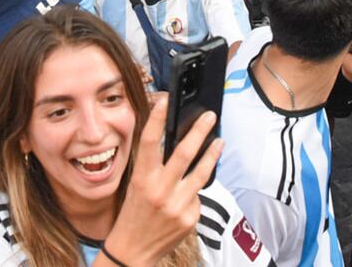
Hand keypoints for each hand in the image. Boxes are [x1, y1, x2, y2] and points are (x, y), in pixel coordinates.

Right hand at [101, 96, 222, 263]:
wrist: (133, 250)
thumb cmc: (133, 214)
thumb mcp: (136, 185)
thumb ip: (153, 166)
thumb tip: (173, 142)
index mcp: (142, 178)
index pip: (149, 142)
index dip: (156, 118)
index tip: (165, 100)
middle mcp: (159, 190)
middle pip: (184, 153)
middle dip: (199, 131)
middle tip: (209, 116)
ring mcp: (177, 205)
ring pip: (200, 173)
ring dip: (211, 154)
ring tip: (218, 141)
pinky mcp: (190, 218)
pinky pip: (197, 197)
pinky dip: (194, 192)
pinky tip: (187, 196)